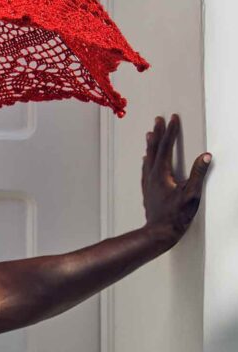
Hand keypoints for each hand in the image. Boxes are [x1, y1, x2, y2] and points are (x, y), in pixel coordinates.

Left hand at [142, 113, 211, 243]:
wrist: (159, 232)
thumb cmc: (175, 216)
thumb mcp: (191, 194)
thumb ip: (198, 174)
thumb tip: (205, 156)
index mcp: (162, 173)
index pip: (167, 147)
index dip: (171, 132)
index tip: (173, 119)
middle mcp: (152, 175)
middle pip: (154, 149)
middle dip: (158, 133)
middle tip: (158, 120)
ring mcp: (148, 183)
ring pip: (148, 158)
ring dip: (151, 144)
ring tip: (150, 133)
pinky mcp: (148, 190)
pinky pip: (146, 169)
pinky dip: (147, 160)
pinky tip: (146, 160)